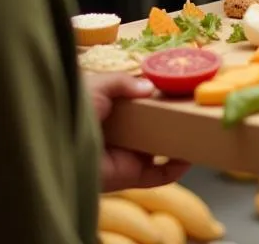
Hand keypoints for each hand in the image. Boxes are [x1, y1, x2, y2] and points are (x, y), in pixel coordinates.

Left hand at [84, 72, 190, 191]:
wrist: (59, 146)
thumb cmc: (75, 111)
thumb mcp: (99, 85)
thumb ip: (124, 83)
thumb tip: (150, 87)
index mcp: (115, 109)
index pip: (143, 102)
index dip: (162, 96)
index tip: (182, 87)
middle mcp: (126, 131)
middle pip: (156, 125)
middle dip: (175, 118)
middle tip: (195, 108)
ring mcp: (130, 154)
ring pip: (162, 151)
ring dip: (180, 143)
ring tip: (199, 131)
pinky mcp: (131, 176)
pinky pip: (158, 175)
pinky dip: (174, 169)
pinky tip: (188, 158)